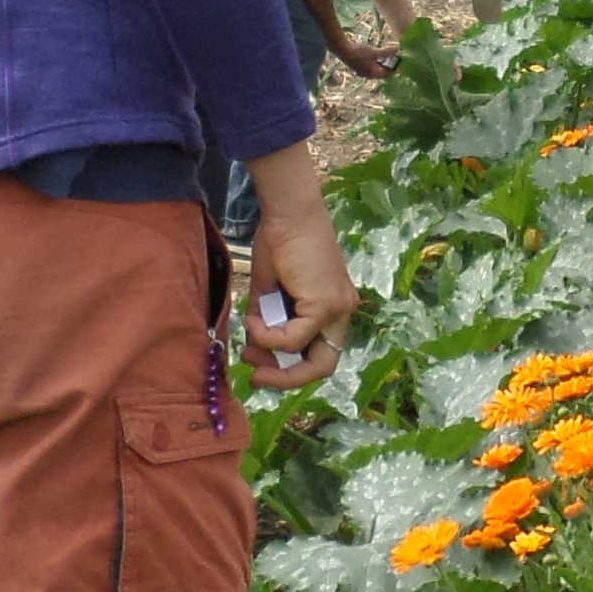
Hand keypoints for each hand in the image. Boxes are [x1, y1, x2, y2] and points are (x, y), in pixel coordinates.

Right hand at [239, 149, 358, 394]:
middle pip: (323, 367)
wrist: (287, 213)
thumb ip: (268, 323)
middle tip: (256, 375)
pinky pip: (294, 338)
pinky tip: (254, 319)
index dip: (289, 367)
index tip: (258, 364)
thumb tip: (255, 352)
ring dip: (273, 357)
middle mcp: (343, 313)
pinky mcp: (326, 305)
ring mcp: (338, 310)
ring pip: (313, 361)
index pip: (319, 353)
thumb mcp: (270, 292)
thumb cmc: (279, 242)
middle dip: (287, 378)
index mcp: (333, 308)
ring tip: (249, 341)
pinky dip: (269, 336)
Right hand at [335, 38, 396, 82]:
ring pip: (376, 68)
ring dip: (382, 62)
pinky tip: (376, 55)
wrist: (343, 51)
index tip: (402, 60)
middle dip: (390, 64)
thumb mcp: (376, 52)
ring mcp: (363, 72)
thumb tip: (400, 49)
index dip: (396, 67)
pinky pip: (371, 66)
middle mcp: (369, 75)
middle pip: (383, 71)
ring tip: (387, 55)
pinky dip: (376, 61)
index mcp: (375, 74)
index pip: (390, 73)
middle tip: (395, 57)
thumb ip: (388, 52)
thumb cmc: (361, 53)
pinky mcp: (359, 67)